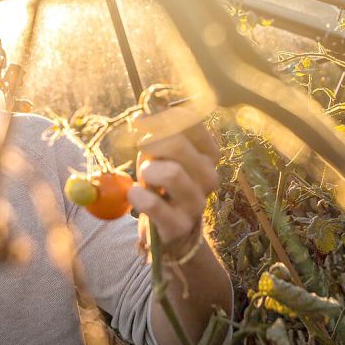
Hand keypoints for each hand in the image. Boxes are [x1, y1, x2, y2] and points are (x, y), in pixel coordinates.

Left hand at [126, 106, 220, 257]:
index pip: (191, 123)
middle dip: (151, 143)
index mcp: (208, 154)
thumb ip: (156, 134)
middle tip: (141, 150)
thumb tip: (144, 114)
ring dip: (148, 172)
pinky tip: (135, 194)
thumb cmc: (163, 183)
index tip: (142, 122)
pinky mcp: (179, 225)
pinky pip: (154, 204)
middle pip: (178, 144)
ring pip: (171, 173)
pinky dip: (137, 195)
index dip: (162, 116)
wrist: (169, 230)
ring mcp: (196, 203)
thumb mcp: (161, 154)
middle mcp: (208, 177)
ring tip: (145, 179)